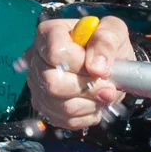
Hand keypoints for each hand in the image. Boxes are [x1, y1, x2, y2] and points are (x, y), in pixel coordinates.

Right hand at [27, 14, 134, 130]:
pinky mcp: (44, 106)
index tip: (100, 67)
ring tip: (103, 93)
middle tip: (107, 86)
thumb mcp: (114, 31)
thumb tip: (97, 67)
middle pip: (52, 83)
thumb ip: (107, 42)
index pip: (56, 54)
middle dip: (86, 88)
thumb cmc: (106, 45)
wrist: (107, 65)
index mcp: (49, 33)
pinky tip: (93, 102)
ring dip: (89, 103)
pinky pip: (63, 120)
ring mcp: (37, 84)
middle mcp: (36, 59)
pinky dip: (85, 116)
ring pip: (59, 105)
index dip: (81, 64)